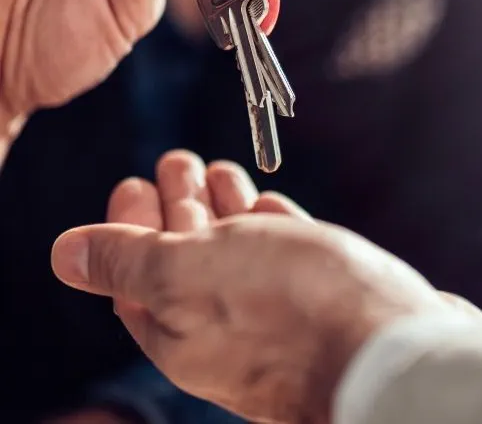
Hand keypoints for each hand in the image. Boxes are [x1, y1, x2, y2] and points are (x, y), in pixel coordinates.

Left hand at [50, 152, 481, 423]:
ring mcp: (279, 319)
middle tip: (177, 158)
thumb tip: (66, 254)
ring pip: (240, 257)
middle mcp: (226, 333)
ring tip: (222, 168)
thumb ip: (129, 260)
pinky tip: (270, 205)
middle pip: (188, 263)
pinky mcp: (326, 303)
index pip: (136, 277)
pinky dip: (271, 229)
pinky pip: (286, 262)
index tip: (133, 179)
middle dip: (180, 205)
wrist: (391, 348)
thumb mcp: (188, 273)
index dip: (127, 226)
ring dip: (226, 209)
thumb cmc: (290, 310)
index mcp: (180, 333)